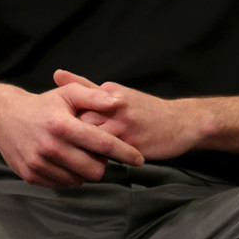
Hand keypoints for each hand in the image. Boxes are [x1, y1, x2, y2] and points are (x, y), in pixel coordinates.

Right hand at [0, 81, 144, 187]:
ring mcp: (39, 164)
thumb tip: (120, 102)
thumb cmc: (44, 104)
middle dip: (104, 162)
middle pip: (94, 168)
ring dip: (87, 170)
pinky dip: (71, 175)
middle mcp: (50, 147)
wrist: (4, 118)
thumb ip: (95, 97)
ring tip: (82, 153)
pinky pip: (63, 184)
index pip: (102, 143)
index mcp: (63, 126)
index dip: (124, 152)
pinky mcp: (31, 176)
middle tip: (100, 151)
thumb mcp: (69, 93)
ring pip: (80, 179)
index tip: (140, 159)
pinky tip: (68, 160)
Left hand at [53, 70, 207, 161]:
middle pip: (79, 122)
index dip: (64, 121)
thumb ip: (86, 86)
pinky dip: (96, 160)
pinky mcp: (131, 142)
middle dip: (70, 136)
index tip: (56, 130)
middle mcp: (115, 105)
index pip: (74, 106)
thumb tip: (57, 73)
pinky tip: (94, 165)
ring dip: (81, 150)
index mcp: (109, 91)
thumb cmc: (147, 110)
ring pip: (90, 139)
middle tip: (61, 147)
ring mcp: (124, 124)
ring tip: (76, 159)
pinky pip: (105, 155)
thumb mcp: (118, 93)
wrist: (183, 122)